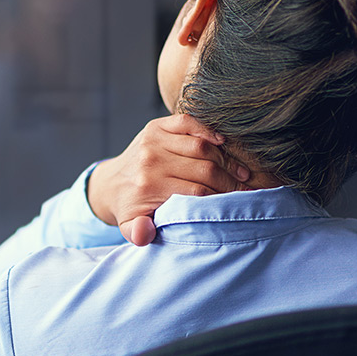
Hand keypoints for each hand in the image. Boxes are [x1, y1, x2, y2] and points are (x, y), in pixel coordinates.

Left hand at [87, 114, 250, 245]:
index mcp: (148, 186)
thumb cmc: (130, 208)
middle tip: (246, 190)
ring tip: (240, 173)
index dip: (221, 198)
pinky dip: (208, 130)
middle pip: (203, 168)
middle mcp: (151, 160)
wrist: (111, 183)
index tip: (238, 205)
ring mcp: (153, 140)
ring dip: (226, 159)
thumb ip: (138, 233)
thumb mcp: (130, 226)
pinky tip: (223, 143)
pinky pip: (188, 122)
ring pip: (201, 146)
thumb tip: (145, 233)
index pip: (197, 192)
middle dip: (229, 181)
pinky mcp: (156, 126)